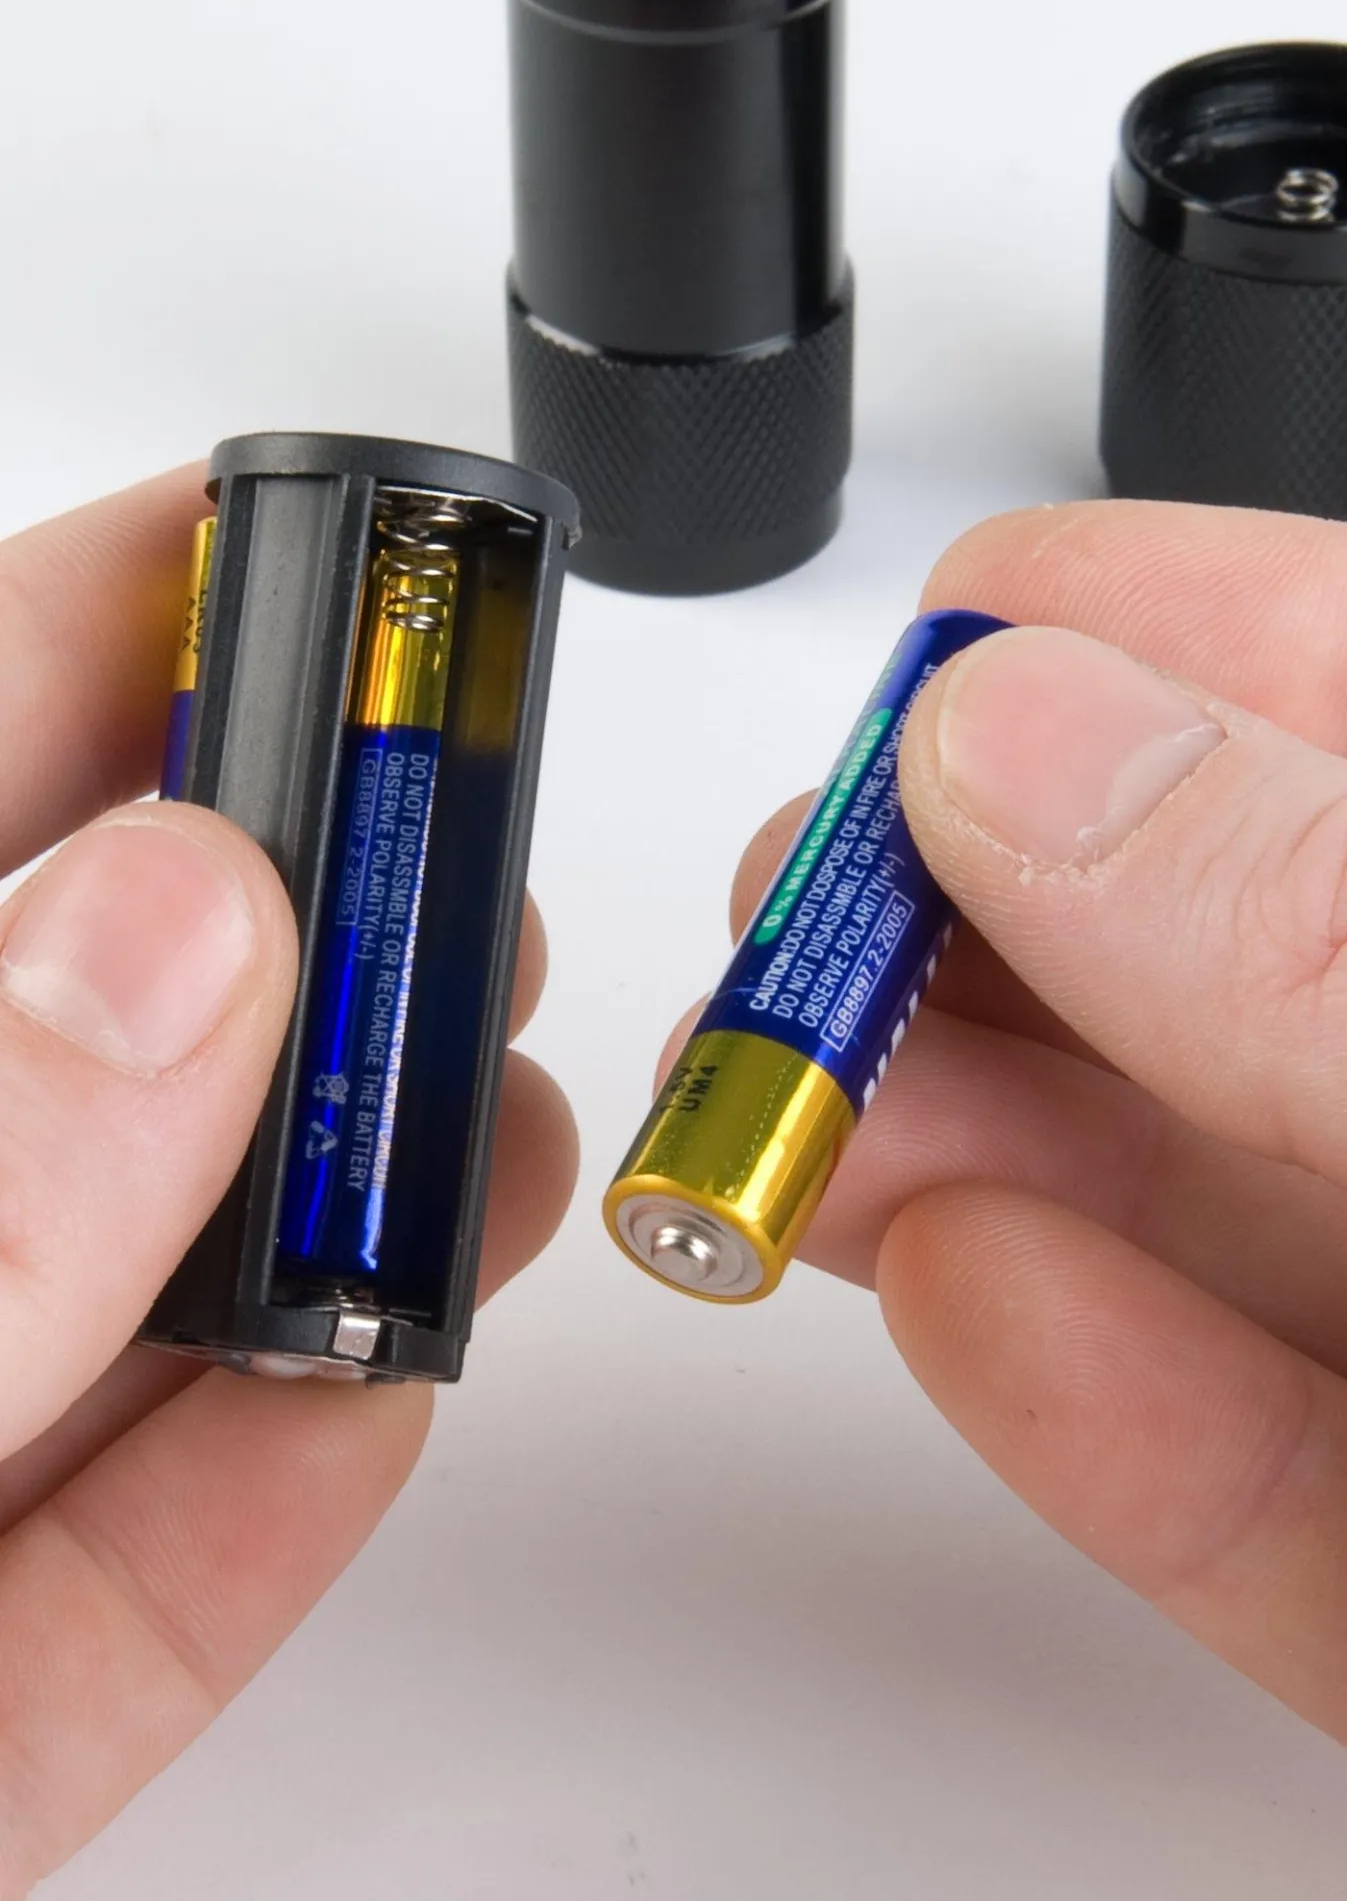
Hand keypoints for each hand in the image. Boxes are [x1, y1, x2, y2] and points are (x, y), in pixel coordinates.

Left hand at [0, 469, 576, 1897]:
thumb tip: (183, 933)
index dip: (79, 645)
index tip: (295, 557)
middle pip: (2, 1056)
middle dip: (251, 936)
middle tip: (450, 859)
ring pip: (60, 1322)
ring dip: (295, 1213)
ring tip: (480, 1119)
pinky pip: (59, 1609)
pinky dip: (239, 1512)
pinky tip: (391, 1388)